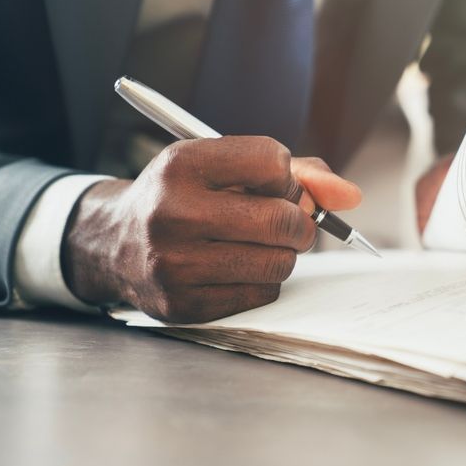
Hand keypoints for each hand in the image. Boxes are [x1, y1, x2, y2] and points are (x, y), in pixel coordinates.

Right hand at [62, 136, 360, 322]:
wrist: (114, 242)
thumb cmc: (187, 197)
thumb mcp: (225, 166)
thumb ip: (299, 173)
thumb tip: (351, 196)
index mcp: (181, 165)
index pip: (273, 162)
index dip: (285, 175)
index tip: (271, 183)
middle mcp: (172, 213)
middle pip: (282, 219)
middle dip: (299, 221)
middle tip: (284, 222)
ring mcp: (174, 263)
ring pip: (279, 262)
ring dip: (283, 253)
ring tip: (257, 243)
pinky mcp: (182, 304)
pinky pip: (262, 293)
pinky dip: (263, 280)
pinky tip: (237, 267)